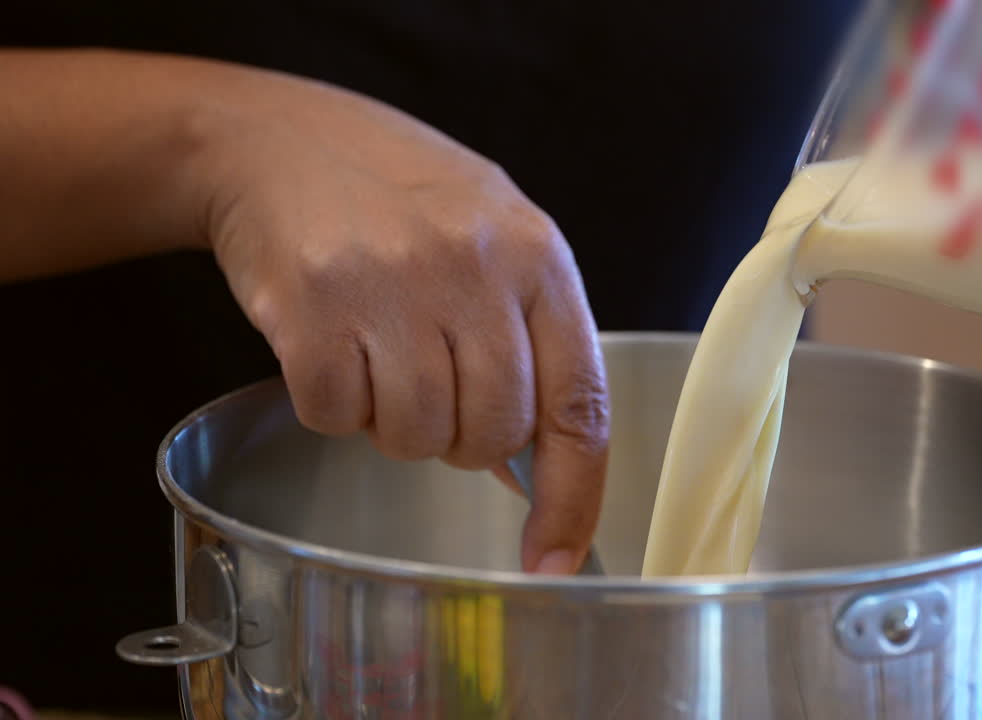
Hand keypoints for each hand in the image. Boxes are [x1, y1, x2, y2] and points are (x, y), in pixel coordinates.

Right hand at [194, 67, 607, 573]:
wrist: (277, 139)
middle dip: (463, 438)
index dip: (573, 497)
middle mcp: (471, 268)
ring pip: (416, 438)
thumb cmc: (399, 197)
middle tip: (432, 383)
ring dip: (397, 422)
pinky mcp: (310, 306)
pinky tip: (331, 343)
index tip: (555, 556)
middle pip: (492, 436)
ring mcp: (390, 286)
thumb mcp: (493, 238)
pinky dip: (333, 405)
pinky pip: (337, 419)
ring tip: (379, 351)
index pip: (579, 406)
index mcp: (536, 255)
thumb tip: (530, 470)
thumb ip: (527, 339)